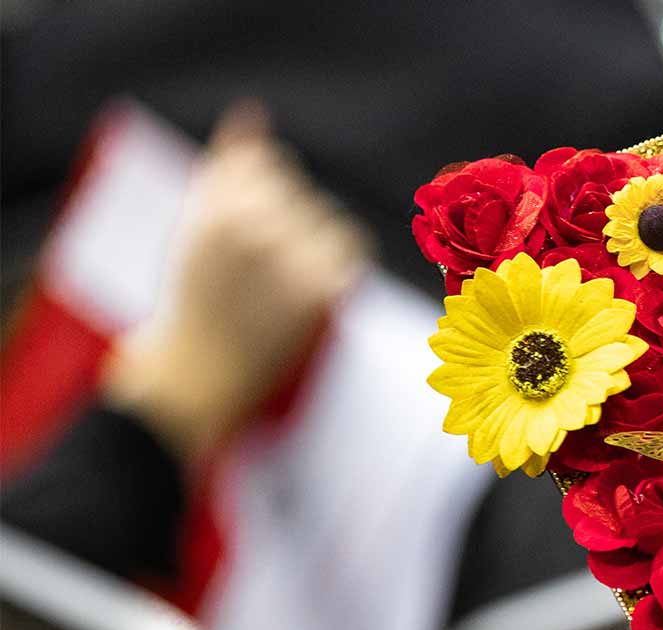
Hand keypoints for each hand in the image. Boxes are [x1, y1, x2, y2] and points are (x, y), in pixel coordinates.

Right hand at [103, 102, 369, 463]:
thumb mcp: (197, 220)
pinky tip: (307, 288)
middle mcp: (252, 225)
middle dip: (285, 221)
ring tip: (277, 280)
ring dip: (313, 242)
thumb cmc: (198, 290)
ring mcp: (288, 257)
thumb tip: (254, 111)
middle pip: (300, 191)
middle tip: (254, 268)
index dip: (263, 196)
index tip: (244, 231)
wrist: (199, 370)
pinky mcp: (320, 289)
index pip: (270, 164)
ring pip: (329, 219)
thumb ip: (230, 163)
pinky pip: (350, 249)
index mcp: (215, 203)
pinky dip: (335, 264)